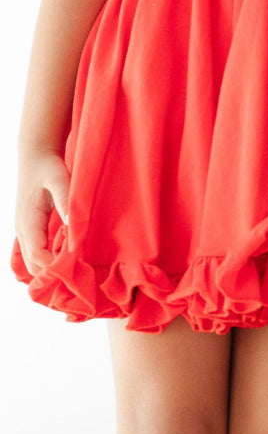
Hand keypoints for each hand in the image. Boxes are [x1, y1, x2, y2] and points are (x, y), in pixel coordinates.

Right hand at [15, 149, 69, 276]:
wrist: (36, 154)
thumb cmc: (48, 166)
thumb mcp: (59, 180)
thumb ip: (65, 202)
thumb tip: (71, 224)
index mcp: (28, 220)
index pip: (38, 255)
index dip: (55, 268)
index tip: (77, 272)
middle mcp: (22, 229)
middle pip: (33, 265)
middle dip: (52, 274)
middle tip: (78, 279)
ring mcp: (24, 230)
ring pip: (33, 262)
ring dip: (51, 270)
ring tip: (75, 273)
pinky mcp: (31, 229)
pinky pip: (36, 253)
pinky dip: (49, 262)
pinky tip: (68, 262)